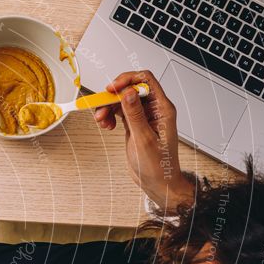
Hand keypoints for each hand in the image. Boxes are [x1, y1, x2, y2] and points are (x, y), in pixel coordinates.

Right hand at [93, 70, 193, 212]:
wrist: (158, 183)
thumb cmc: (158, 166)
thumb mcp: (144, 139)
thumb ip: (135, 114)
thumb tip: (128, 92)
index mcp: (162, 109)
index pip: (145, 81)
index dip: (127, 80)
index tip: (111, 89)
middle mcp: (154, 110)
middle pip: (130, 89)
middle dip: (113, 97)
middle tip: (101, 108)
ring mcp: (144, 117)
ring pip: (122, 101)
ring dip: (108, 107)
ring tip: (102, 121)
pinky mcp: (135, 125)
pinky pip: (120, 112)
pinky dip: (110, 116)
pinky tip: (107, 125)